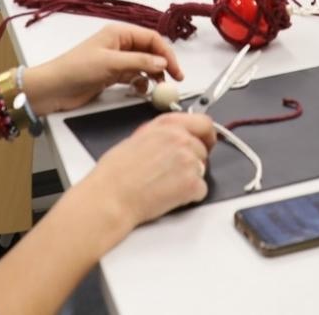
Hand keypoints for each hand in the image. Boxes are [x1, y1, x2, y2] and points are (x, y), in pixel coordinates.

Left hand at [23, 23, 184, 114]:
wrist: (53, 89)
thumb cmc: (75, 69)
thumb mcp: (110, 63)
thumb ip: (139, 61)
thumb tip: (162, 62)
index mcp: (118, 33)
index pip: (151, 38)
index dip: (166, 53)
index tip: (176, 70)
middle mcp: (119, 44)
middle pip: (150, 51)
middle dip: (162, 65)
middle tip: (174, 80)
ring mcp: (116, 61)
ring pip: (143, 65)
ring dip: (152, 75)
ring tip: (159, 87)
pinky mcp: (111, 76)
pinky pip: (134, 76)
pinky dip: (140, 83)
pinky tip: (142, 90)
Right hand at [79, 113, 215, 228]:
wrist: (111, 196)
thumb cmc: (115, 173)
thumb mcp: (138, 138)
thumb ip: (162, 134)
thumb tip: (173, 138)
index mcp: (167, 125)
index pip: (204, 123)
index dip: (207, 135)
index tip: (207, 142)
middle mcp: (181, 139)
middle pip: (203, 149)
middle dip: (193, 161)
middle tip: (173, 172)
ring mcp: (189, 160)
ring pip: (202, 170)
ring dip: (189, 178)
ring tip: (165, 185)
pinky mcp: (192, 183)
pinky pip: (201, 190)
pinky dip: (189, 196)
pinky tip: (168, 196)